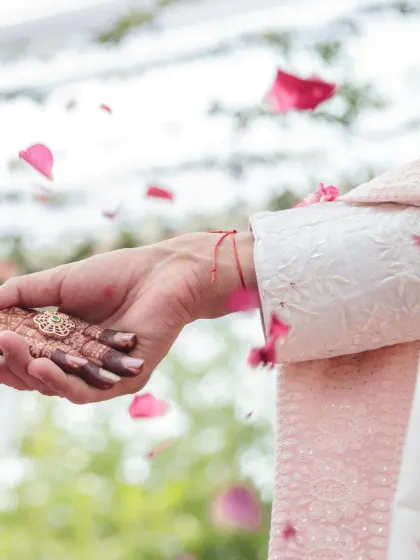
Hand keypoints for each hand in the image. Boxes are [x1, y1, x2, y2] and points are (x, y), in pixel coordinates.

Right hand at [0, 232, 256, 403]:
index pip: (28, 357)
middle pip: (38, 376)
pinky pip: (88, 392)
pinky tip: (42, 365)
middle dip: (13, 362)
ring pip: (58, 386)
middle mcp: (82, 362)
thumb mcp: (60, 282)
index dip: (6, 354)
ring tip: (11, 350)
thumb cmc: (116, 275)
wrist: (163, 274)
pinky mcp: (124, 382)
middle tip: (0, 342)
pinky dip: (62, 382)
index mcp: (66, 342)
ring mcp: (102, 374)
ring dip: (30, 371)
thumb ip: (23, 294)